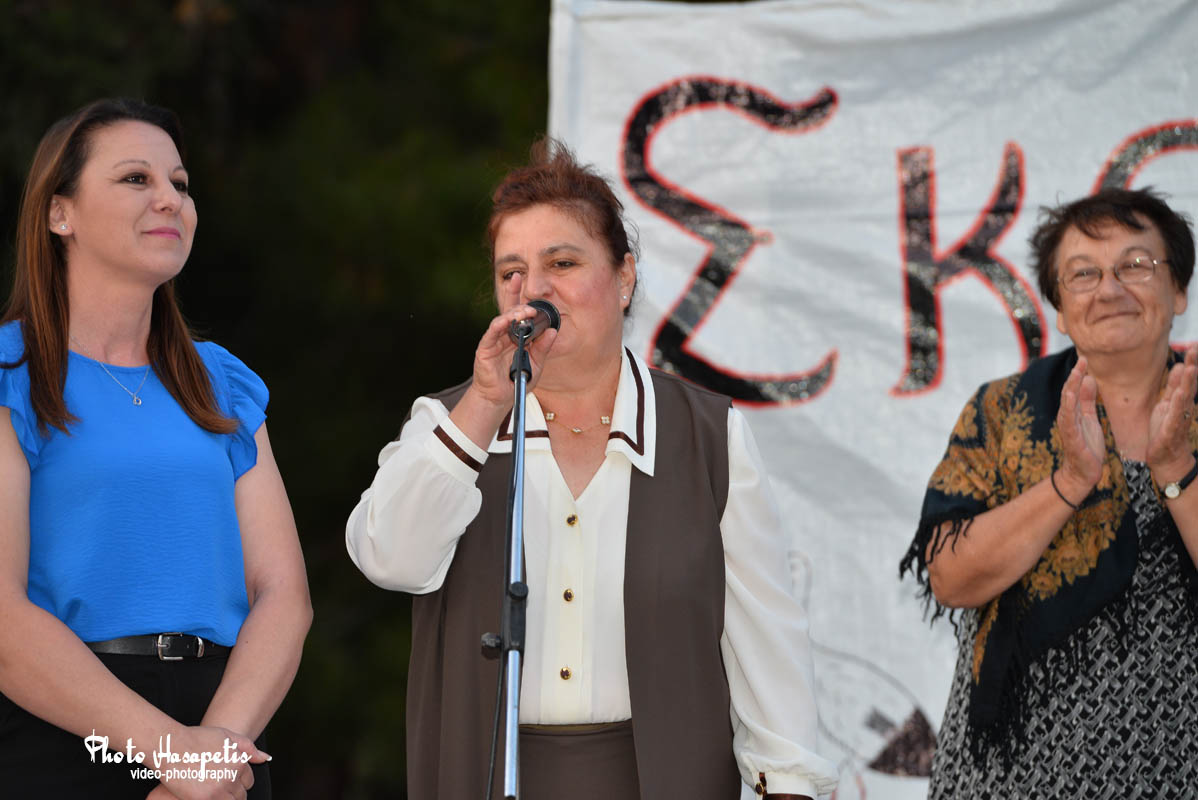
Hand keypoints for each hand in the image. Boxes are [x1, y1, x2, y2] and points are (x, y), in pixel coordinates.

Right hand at [152, 725, 268, 799]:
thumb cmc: (197, 738)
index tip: (227, 779)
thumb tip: (266, 759)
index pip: (248, 781)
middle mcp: (232, 777)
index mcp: (239, 762)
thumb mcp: (226, 736)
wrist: (171, 747)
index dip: (239, 781)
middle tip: (218, 786)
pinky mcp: (204, 799)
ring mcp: (218, 790)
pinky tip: (207, 795)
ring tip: (213, 790)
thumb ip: (248, 748)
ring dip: (226, 798)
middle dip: (233, 792)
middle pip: (241, 795)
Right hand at [454, 273, 557, 443]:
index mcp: (516, 334)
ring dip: (512, 313)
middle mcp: (504, 333)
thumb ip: (543, 347)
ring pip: (502, 319)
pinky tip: (505, 320)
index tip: (525, 280)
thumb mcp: (536, 363)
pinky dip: (498, 325)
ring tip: (524, 310)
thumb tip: (553, 331)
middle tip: (526, 291)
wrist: (501, 397)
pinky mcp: (485, 348)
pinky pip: (491, 333)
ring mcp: (494, 339)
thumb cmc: (517, 379)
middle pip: (509, 309)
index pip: (518, 311)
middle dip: (516, 297)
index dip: (520, 295)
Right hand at [1055, 356, 1104, 500]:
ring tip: (1078, 371)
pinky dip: (1069, 406)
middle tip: (1083, 358)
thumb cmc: (1087, 446)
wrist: (1084, 471)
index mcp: (1072, 411)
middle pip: (1068, 391)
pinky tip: (1072, 395)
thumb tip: (1088, 379)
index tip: (1085, 358)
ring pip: (1067, 402)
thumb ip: (1087, 400)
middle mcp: (1066, 416)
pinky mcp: (1071, 436)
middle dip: (1075, 375)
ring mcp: (1067, 426)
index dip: (1079, 373)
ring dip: (1072, 386)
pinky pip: (1069, 419)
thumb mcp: (1090, 418)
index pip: (1073, 388)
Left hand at [1148, 344, 1197, 482]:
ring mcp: (1179, 416)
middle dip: (1192, 366)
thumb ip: (1173, 387)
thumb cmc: (1165, 429)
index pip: (1187, 377)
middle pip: (1189, 383)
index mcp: (1181, 399)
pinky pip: (1176, 414)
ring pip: (1185, 396)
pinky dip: (1179, 403)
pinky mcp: (1171, 428)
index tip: (1193, 345)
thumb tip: (1178, 366)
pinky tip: (1181, 392)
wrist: (1166, 457)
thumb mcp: (1166, 404)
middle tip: (1195, 348)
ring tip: (1190, 366)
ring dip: (1188, 381)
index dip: (1190, 361)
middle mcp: (1184, 406)